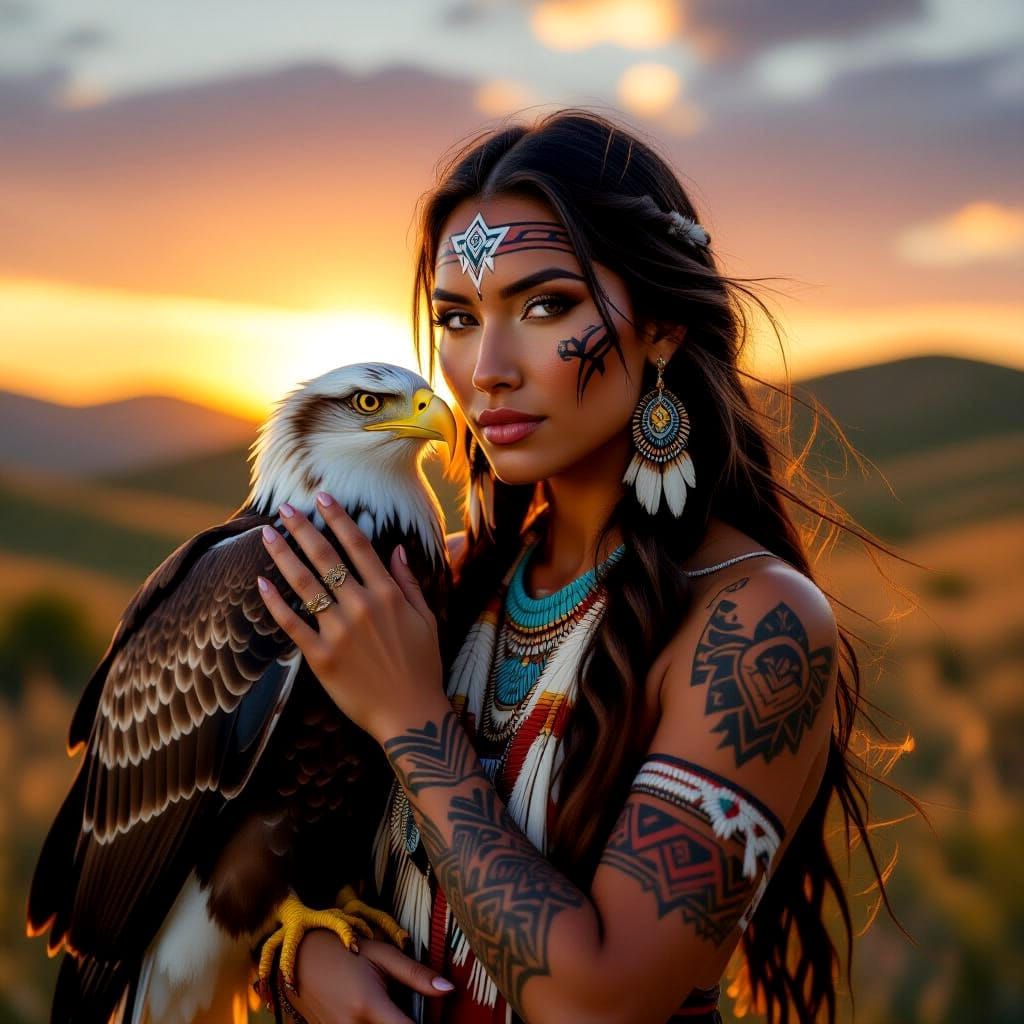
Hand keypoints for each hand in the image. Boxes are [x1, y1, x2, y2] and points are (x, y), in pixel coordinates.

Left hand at [255, 492, 445, 742]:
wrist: (411, 714)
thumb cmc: (422, 667)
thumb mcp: (426, 619)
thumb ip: (409, 582)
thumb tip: (398, 549)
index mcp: (388, 594)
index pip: (359, 545)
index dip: (338, 518)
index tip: (322, 497)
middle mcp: (362, 606)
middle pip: (326, 558)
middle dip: (303, 529)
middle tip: (284, 508)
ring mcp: (339, 631)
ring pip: (305, 585)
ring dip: (283, 556)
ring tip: (266, 535)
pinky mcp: (321, 658)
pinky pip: (292, 624)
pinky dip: (275, 603)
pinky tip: (260, 584)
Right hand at [279, 931, 454, 1023]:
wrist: (301, 956)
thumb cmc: (347, 950)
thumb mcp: (383, 956)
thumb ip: (416, 975)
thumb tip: (450, 989)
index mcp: (368, 1005)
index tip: (442, 1021)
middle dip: (405, 1023)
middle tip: (407, 1006)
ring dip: (389, 1022)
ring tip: (392, 1007)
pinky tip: (378, 1014)